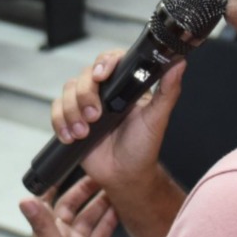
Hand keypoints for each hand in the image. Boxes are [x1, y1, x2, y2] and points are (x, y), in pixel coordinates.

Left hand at [20, 176, 116, 236]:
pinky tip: (119, 210)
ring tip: (113, 189)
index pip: (47, 204)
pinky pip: (100, 231)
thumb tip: (25, 201)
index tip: (63, 169)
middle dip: (83, 191)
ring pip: (88, 218)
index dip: (53, 186)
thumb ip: (44, 225)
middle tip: (99, 176)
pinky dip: (109, 220)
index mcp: (48, 235)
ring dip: (99, 203)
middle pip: (72, 207)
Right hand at [50, 50, 185, 192]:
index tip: (102, 76)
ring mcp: (86, 104)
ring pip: (67, 91)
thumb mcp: (157, 118)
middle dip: (85, 95)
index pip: (111, 60)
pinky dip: (60, 122)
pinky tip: (71, 136)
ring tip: (84, 132)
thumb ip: (168, 91)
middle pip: (84, 75)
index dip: (103, 63)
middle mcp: (104, 92)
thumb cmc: (143, 148)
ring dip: (72, 111)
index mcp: (125, 86)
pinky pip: (57, 111)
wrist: (124, 176)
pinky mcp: (72, 119)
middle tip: (95, 116)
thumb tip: (179, 64)